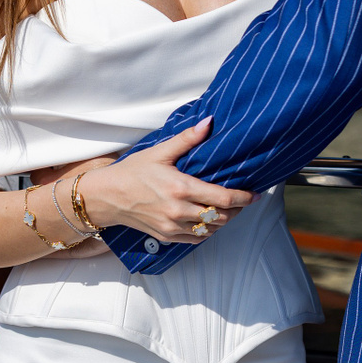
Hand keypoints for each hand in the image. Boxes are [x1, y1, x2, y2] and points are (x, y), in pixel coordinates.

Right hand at [76, 119, 253, 243]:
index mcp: (181, 189)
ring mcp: (172, 227)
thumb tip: (209, 122)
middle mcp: (179, 211)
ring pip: (210, 231)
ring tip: (228, 209)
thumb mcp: (159, 152)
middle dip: (237, 210)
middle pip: (221, 217)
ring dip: (223, 221)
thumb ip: (187, 139)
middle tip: (243, 200)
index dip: (243, 198)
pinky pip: (196, 240)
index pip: (223, 198)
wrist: (107, 196)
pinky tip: (208, 221)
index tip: (254, 195)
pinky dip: (207, 232)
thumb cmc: (132, 172)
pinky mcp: (166, 236)